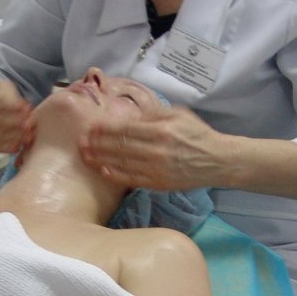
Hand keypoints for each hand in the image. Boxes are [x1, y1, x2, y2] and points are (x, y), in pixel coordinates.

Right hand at [0, 80, 36, 155]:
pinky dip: (11, 145)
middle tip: (30, 123)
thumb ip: (13, 96)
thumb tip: (23, 108)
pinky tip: (21, 142)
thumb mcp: (3, 88)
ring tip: (29, 133)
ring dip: (17, 135)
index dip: (13, 106)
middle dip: (17, 123)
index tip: (27, 108)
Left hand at [79, 101, 229, 192]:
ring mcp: (157, 168)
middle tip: (80, 141)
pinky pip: (132, 179)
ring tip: (84, 156)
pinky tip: (102, 170)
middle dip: (97, 143)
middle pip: (119, 146)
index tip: (90, 127)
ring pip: (122, 163)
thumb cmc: (197, 134)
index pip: (125, 129)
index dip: (104, 129)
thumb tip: (128, 113)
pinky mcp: (159, 183)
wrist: (217, 160)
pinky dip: (115, 175)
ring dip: (101, 159)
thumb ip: (152, 113)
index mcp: (161, 129)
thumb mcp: (177, 114)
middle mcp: (157, 149)